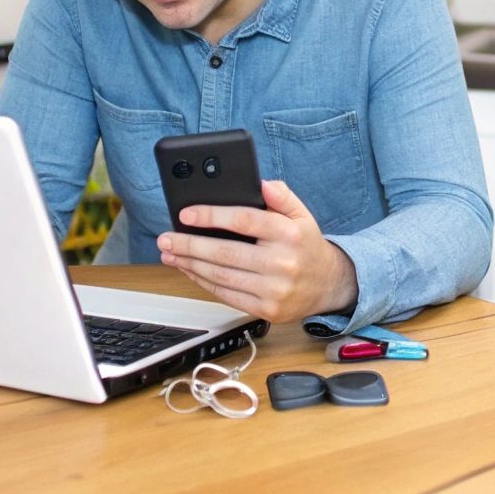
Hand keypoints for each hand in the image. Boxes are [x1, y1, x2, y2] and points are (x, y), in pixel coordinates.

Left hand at [156, 179, 356, 322]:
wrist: (329, 285)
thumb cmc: (307, 246)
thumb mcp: (302, 215)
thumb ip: (282, 196)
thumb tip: (261, 183)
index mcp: (289, 234)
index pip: (244, 221)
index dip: (212, 216)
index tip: (186, 214)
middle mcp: (282, 263)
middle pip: (226, 253)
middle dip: (189, 245)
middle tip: (166, 238)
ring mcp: (274, 290)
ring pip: (221, 276)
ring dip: (190, 265)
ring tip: (170, 254)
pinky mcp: (267, 310)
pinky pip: (227, 295)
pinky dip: (204, 283)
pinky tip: (190, 271)